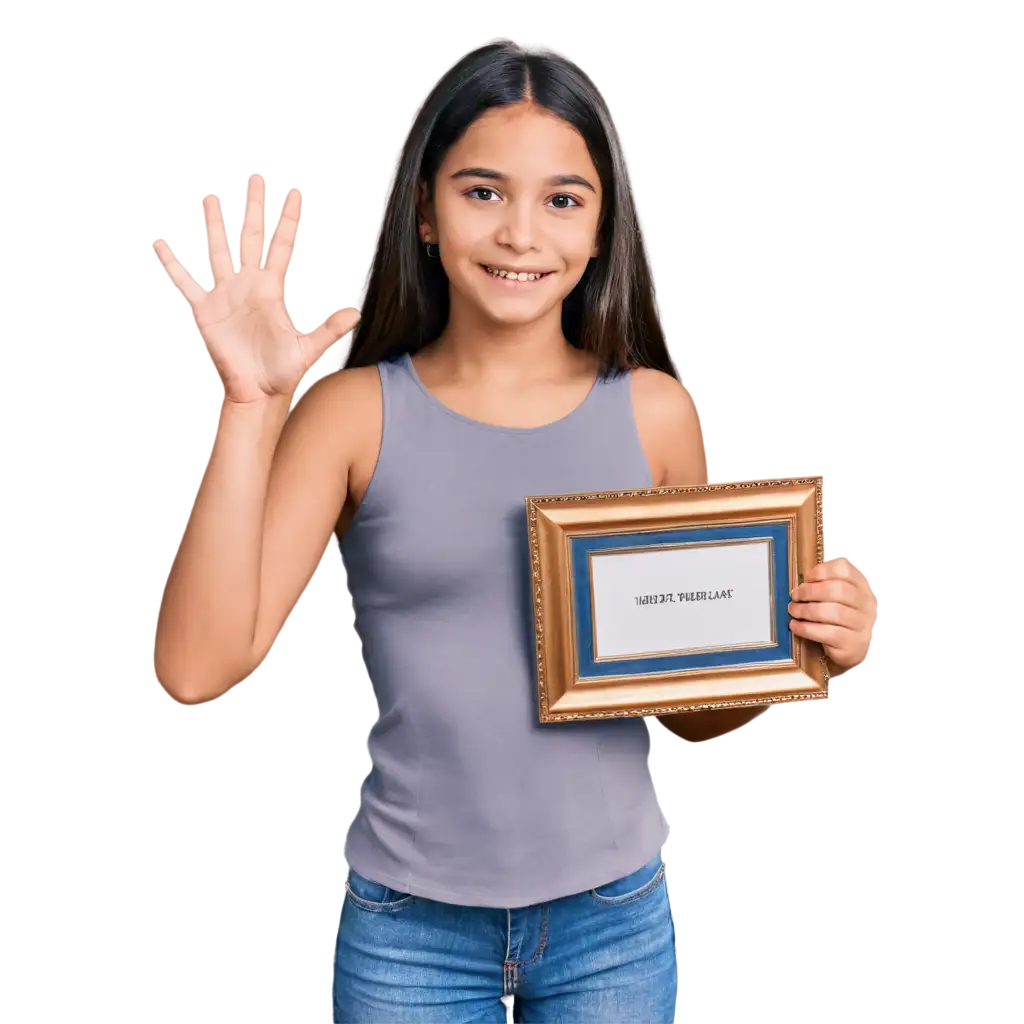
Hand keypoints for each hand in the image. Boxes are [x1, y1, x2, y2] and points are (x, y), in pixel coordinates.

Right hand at [153, 173, 360, 404]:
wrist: (254, 390)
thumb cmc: (281, 371)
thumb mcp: (308, 350)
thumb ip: (328, 329)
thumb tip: (355, 313)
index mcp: (272, 289)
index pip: (282, 247)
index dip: (288, 222)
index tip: (294, 195)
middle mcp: (247, 284)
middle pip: (250, 237)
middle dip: (253, 209)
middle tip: (255, 179)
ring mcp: (224, 294)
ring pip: (218, 250)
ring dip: (214, 225)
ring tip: (209, 198)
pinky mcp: (204, 310)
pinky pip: (185, 283)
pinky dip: (172, 266)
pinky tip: (161, 246)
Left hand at [788, 557, 876, 667]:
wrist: (855, 648)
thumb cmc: (840, 618)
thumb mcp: (837, 598)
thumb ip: (823, 585)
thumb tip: (802, 584)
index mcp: (860, 587)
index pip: (844, 570)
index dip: (822, 571)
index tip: (807, 578)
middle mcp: (865, 605)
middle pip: (838, 590)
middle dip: (810, 591)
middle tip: (795, 596)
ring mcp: (861, 626)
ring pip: (834, 612)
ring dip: (806, 610)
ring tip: (793, 610)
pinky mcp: (852, 646)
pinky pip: (828, 634)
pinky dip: (806, 628)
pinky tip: (795, 626)